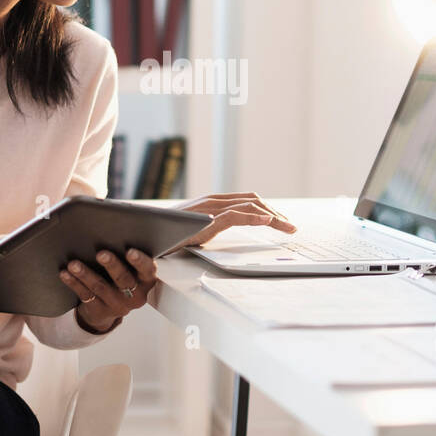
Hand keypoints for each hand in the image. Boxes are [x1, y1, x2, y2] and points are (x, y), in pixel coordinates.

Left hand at [59, 247, 158, 333]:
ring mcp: (118, 305)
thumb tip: (113, 231)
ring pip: (100, 287)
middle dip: (111, 265)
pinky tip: (66, 274)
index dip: (140, 261)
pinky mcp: (100, 311)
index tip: (130, 252)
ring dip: (86, 274)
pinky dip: (74, 283)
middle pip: (123, 279)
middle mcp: (135, 295)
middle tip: (101, 254)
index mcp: (146, 281)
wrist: (109, 308)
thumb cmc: (121, 279)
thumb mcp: (132, 270)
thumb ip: (127, 255)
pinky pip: (86, 295)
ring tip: (74, 264)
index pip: (147, 270)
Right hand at [161, 192, 296, 254]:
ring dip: (274, 217)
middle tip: (291, 227)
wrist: (144, 234)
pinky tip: (268, 223)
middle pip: (254, 201)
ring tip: (288, 228)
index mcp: (213, 202)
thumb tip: (221, 231)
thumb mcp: (194, 228)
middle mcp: (213, 201)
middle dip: (276, 213)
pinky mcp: (206, 220)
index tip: (282, 222)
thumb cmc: (166, 234)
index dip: (269, 210)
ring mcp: (210, 208)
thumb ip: (209, 226)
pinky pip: (236, 215)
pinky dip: (255, 218)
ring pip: (250, 206)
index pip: (248, 201)